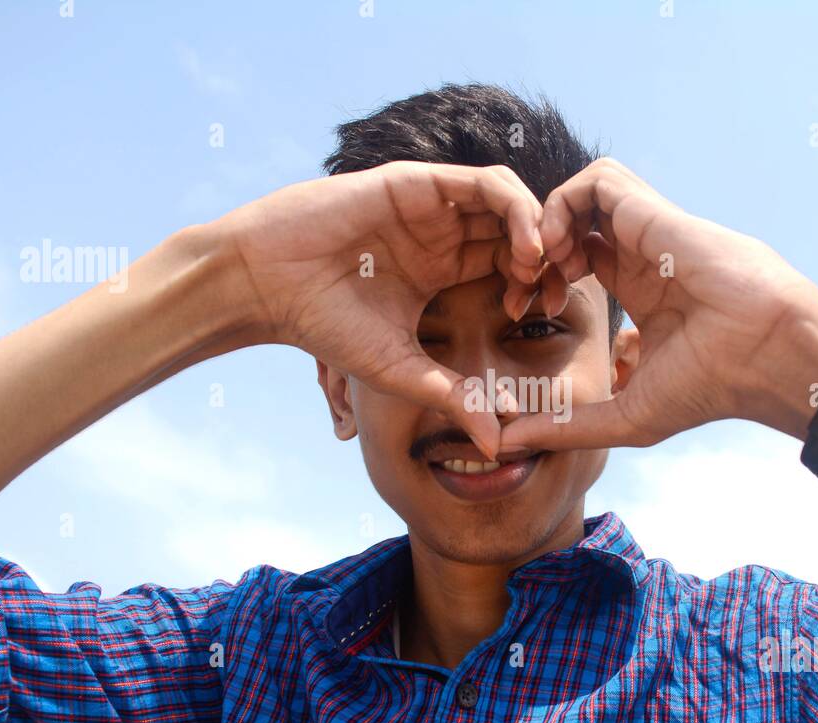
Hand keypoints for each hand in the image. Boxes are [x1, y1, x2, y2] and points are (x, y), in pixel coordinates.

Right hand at [217, 160, 547, 458]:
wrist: (266, 284)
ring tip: (535, 268)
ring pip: (509, 200)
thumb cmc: (324, 324)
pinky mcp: (416, 184)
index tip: (540, 315)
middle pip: (518, 229)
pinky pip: (482, 183)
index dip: (535, 284)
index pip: (510, 264)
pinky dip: (514, 207)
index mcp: (443, 269)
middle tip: (551, 291)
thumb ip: (455, 397)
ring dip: (536, 228)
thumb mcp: (403, 369)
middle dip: (547, 256)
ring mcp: (431, 206)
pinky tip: (522, 245)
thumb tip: (498, 444)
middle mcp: (442, 233)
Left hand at [498, 158, 817, 450]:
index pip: (575, 260)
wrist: (764, 354)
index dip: (539, 278)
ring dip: (544, 222)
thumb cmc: (710, 386)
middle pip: (569, 225)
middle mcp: (640, 254)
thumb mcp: (624, 413)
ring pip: (579, 195)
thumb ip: (565, 424)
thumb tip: (505, 442)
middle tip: (518, 289)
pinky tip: (557, 250)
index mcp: (639, 289)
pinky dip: (563, 204)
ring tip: (538, 267)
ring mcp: (646, 231)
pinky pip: (596, 180)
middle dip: (530, 250)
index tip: (523, 312)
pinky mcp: (652, 213)